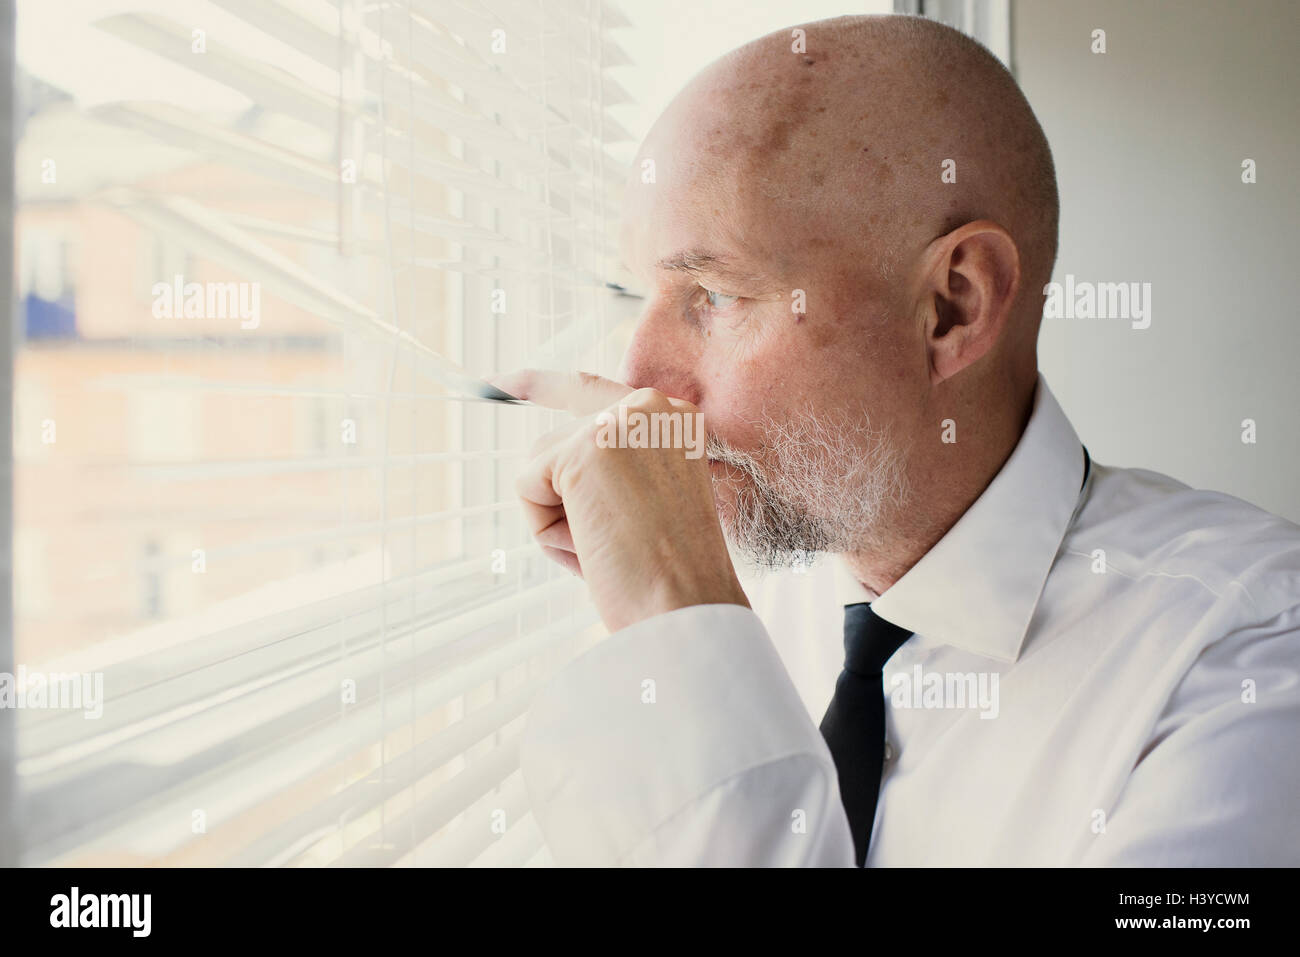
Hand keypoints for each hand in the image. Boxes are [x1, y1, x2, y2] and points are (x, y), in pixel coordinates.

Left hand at [490, 369, 749, 632]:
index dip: (538, 386)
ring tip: (609, 550)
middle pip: (557, 439)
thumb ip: (615, 464)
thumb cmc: (669, 574)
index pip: (588, 389)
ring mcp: (618, 422)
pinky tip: (592, 548)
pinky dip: (545, 529)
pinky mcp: (584, 450)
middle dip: (558, 498)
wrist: (688, 606)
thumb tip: (547, 462)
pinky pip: (526, 485)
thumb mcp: (651, 501)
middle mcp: (650, 406)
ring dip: (557, 520)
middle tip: (597, 541)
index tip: (496, 383)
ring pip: (540, 465)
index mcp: (673, 417)